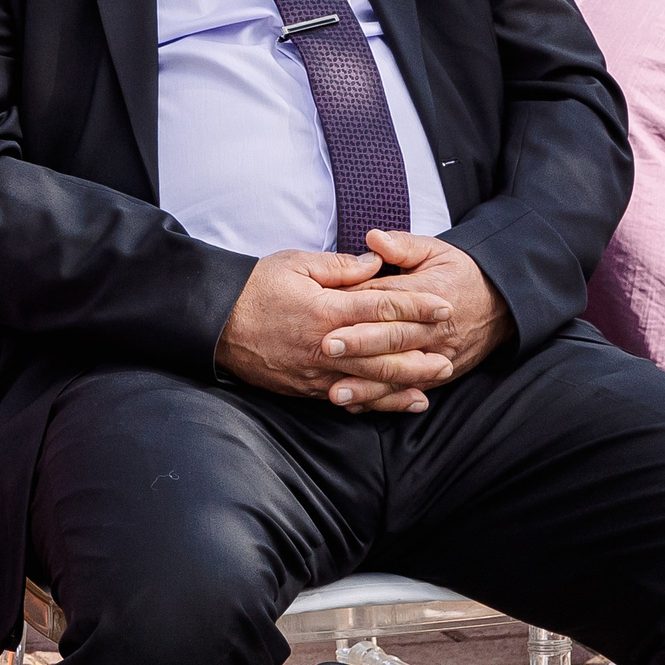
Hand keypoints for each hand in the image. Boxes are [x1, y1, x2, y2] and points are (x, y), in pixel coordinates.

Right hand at [215, 247, 457, 412]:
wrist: (214, 323)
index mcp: (326, 310)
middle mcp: (326, 345)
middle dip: (420, 352)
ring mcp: (317, 371)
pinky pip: (348, 397)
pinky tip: (397, 401)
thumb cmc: (253, 288)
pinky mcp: (306, 387)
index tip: (443, 306)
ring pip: (371, 379)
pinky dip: (376, 401)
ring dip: (406, 381)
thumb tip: (375, 263)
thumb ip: (338, 266)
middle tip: (450, 351)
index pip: (382, 307)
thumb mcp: (294, 264)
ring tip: (434, 380)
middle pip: (384, 351)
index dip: (417, 306)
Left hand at [332, 229, 513, 402]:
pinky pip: (408, 389)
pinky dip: (382, 400)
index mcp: (426, 293)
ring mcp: (436, 355)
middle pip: (393, 336)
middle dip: (360, 343)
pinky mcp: (438, 374)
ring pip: (400, 372)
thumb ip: (402, 245)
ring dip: (368, 384)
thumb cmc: (458, 274)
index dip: (358, 303)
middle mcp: (432, 328)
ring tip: (337, 391)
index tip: (328, 305)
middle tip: (327, 347)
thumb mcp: (435, 251)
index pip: (388, 299)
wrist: (501, 305)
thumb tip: (373, 239)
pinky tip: (355, 406)